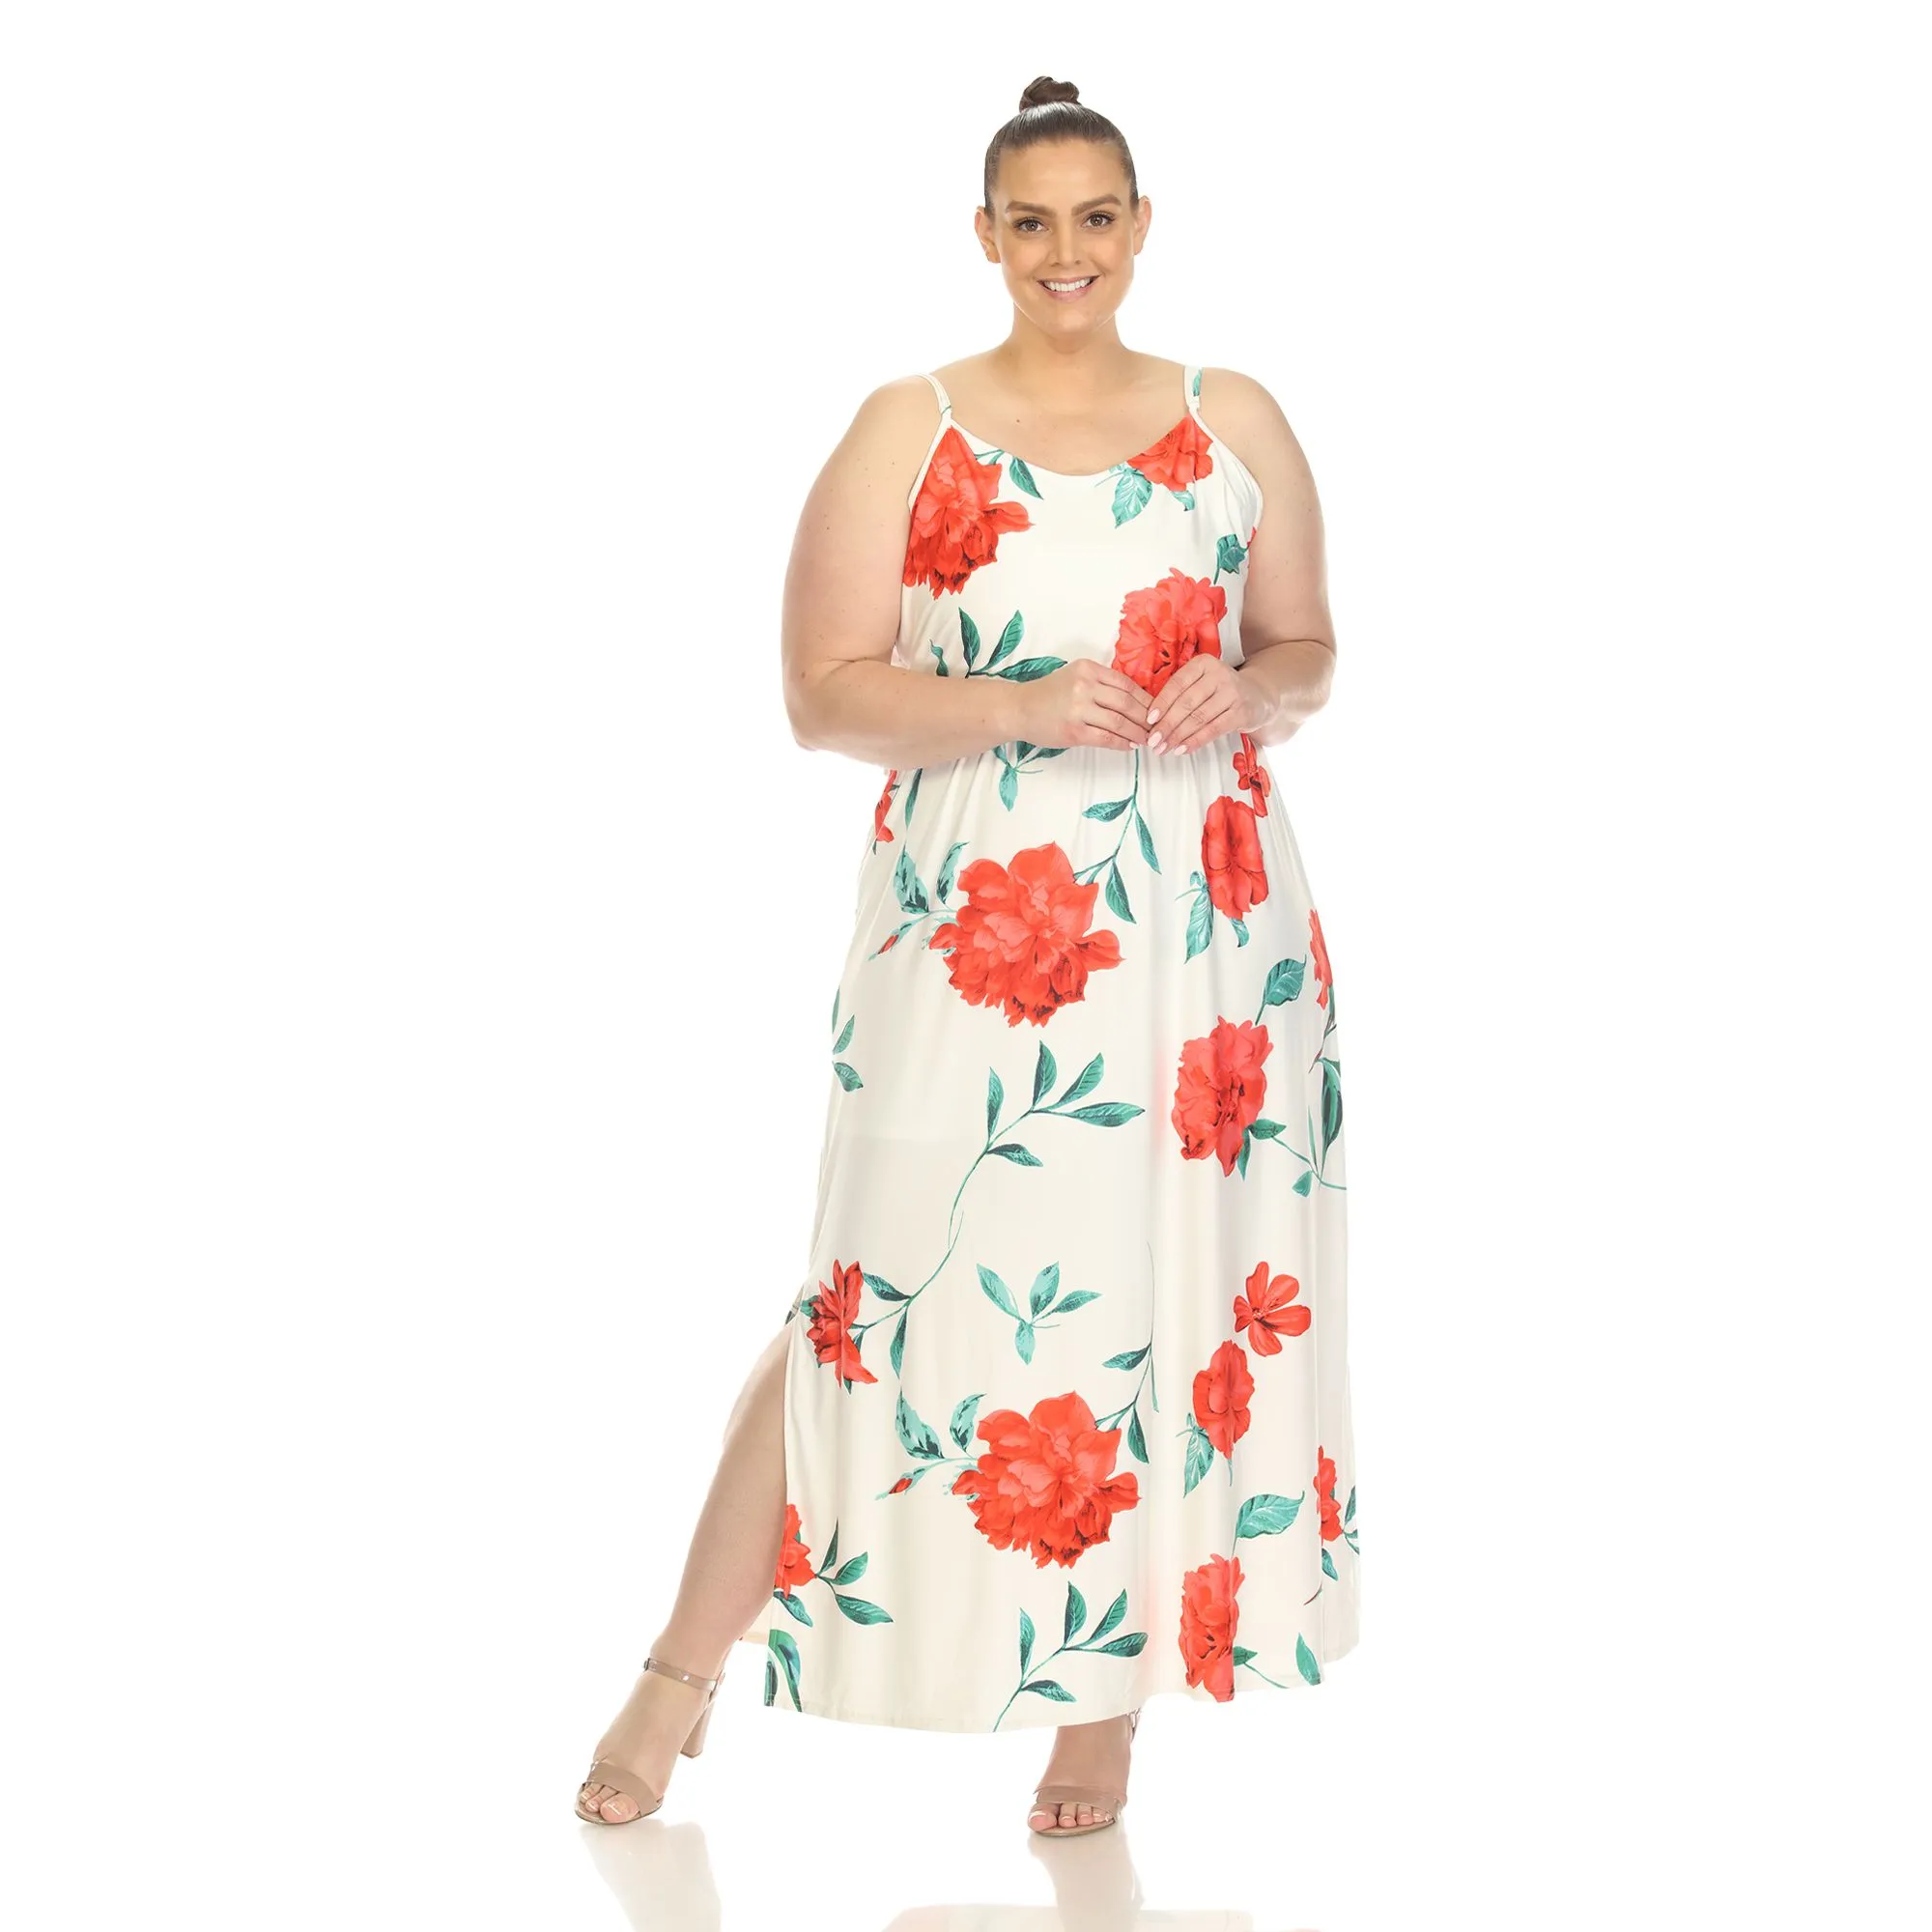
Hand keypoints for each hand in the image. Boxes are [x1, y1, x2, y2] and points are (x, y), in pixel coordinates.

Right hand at [1011, 660, 1151, 751]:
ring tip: (1148, 740)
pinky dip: (1121, 743)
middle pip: (1126, 703)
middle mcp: (1084, 686)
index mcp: (1088, 668)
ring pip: (1119, 722)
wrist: (1018, 709)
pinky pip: (1105, 738)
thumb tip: (1135, 701)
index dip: (1145, 699)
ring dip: (1137, 733)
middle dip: (1146, 718)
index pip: (1126, 684)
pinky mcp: (1073, 731)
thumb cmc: (1049, 694)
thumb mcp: (1075, 676)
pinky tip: (1129, 746)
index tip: (1157, 710)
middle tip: (1158, 728)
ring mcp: (1078, 709)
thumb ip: (1101, 683)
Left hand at [1145, 655, 1248, 754]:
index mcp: (1203, 664)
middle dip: (1167, 724)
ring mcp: (1232, 693)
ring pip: (1198, 718)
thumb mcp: (1201, 682)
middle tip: (1153, 740)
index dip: (1161, 703)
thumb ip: (1180, 693)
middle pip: (1186, 703)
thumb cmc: (1219, 691)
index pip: (1177, 684)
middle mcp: (1219, 675)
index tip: (1149, 720)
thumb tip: (1152, 719)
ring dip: (1178, 736)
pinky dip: (1195, 741)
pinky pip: (1213, 730)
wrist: (1258, 696)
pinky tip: (1182, 749)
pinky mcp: (1241, 712)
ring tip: (1164, 748)